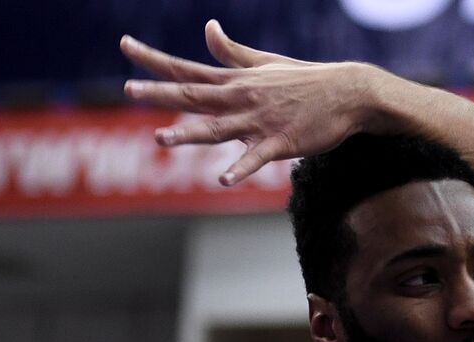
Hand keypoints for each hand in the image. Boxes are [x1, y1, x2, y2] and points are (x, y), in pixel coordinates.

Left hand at [119, 20, 384, 185]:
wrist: (349, 93)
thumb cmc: (308, 79)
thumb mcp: (266, 63)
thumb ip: (232, 53)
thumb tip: (207, 29)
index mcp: (236, 80)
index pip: (186, 68)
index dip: (154, 59)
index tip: (125, 45)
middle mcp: (242, 97)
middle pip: (193, 95)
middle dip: (159, 93)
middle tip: (128, 89)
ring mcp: (260, 121)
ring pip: (217, 128)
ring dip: (188, 133)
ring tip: (160, 139)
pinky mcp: (281, 142)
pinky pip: (256, 158)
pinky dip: (239, 169)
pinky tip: (223, 180)